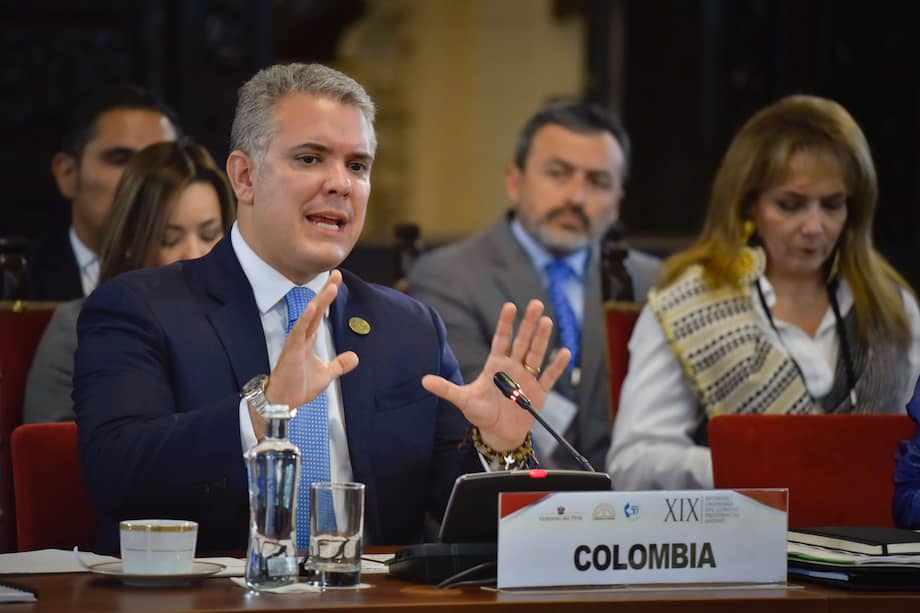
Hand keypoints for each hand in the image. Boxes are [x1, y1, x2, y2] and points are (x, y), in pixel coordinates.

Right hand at [251, 270, 358, 436]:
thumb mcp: (326, 375)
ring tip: (331, 287)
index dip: (327, 297)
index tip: (336, 280)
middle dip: (326, 292)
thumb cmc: (299, 387)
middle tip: (336, 274)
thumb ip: (339, 364)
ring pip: (309, 318)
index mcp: (308, 339)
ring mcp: (296, 343)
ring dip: (320, 302)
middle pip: (316, 309)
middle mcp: (302, 337)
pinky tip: (312, 307)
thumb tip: (355, 358)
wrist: (284, 403)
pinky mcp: (291, 352)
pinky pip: (298, 333)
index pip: (320, 313)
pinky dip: (305, 320)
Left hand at [422, 299, 569, 450]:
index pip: (501, 339)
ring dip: (542, 339)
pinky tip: (564, 352)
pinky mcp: (539, 393)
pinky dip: (557, 366)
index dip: (506, 323)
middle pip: (522, 341)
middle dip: (529, 324)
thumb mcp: (463, 401)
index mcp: (495, 365)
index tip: (510, 306)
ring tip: (548, 321)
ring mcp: (527, 378)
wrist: (498, 434)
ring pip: (536, 354)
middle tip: (536, 304)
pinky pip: (549, 377)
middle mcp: (513, 367)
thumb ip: (446, 389)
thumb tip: (423, 381)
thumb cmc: (480, 414)